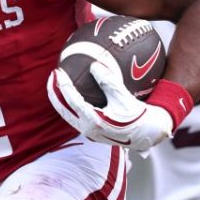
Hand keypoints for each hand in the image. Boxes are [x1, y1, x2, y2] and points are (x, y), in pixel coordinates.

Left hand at [47, 57, 171, 151]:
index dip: (64, 86)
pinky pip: (74, 115)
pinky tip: (70, 92)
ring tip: (56, 83)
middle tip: (52, 75)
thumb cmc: (137, 116)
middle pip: (63, 109)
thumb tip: (94, 65)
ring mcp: (88, 131)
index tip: (58, 72)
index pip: (72, 102)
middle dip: (54, 92)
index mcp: (94, 122)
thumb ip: (108, 81)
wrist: (147, 134)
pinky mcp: (91, 131)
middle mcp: (88, 129)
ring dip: (59, 98)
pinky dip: (69, 103)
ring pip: (67, 114)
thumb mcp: (124, 97)